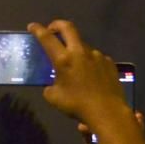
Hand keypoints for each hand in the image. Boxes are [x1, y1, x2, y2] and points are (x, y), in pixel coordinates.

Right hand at [30, 20, 144, 143]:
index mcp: (64, 60)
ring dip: (76, 51)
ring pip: (84, 46)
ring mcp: (98, 58)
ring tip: (72, 67)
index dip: (38, 30)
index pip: (47, 38)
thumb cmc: (81, 112)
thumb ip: (52, 91)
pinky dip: (90, 64)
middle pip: (68, 27)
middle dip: (57, 25)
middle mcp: (81, 53)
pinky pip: (96, 60)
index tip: (32, 26)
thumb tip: (53, 90)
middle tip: (50, 29)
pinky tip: (90, 79)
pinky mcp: (110, 67)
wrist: (112, 118)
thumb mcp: (57, 102)